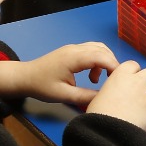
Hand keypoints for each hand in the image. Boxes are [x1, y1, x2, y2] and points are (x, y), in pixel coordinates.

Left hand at [0, 43, 119, 106]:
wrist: (25, 77)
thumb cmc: (42, 86)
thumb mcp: (64, 95)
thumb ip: (85, 96)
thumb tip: (103, 98)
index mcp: (74, 58)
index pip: (102, 57)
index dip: (114, 67)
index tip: (119, 81)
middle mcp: (75, 49)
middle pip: (103, 50)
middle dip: (112, 64)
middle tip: (113, 82)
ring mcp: (73, 48)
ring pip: (99, 48)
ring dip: (105, 61)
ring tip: (100, 79)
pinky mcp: (72, 51)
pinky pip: (92, 50)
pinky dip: (98, 60)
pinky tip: (92, 74)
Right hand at [85, 60, 145, 130]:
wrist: (108, 131)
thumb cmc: (97, 113)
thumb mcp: (100, 95)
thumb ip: (113, 89)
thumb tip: (116, 94)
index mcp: (121, 75)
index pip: (133, 64)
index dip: (132, 72)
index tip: (129, 80)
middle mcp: (137, 82)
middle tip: (140, 92)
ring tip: (142, 109)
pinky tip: (143, 120)